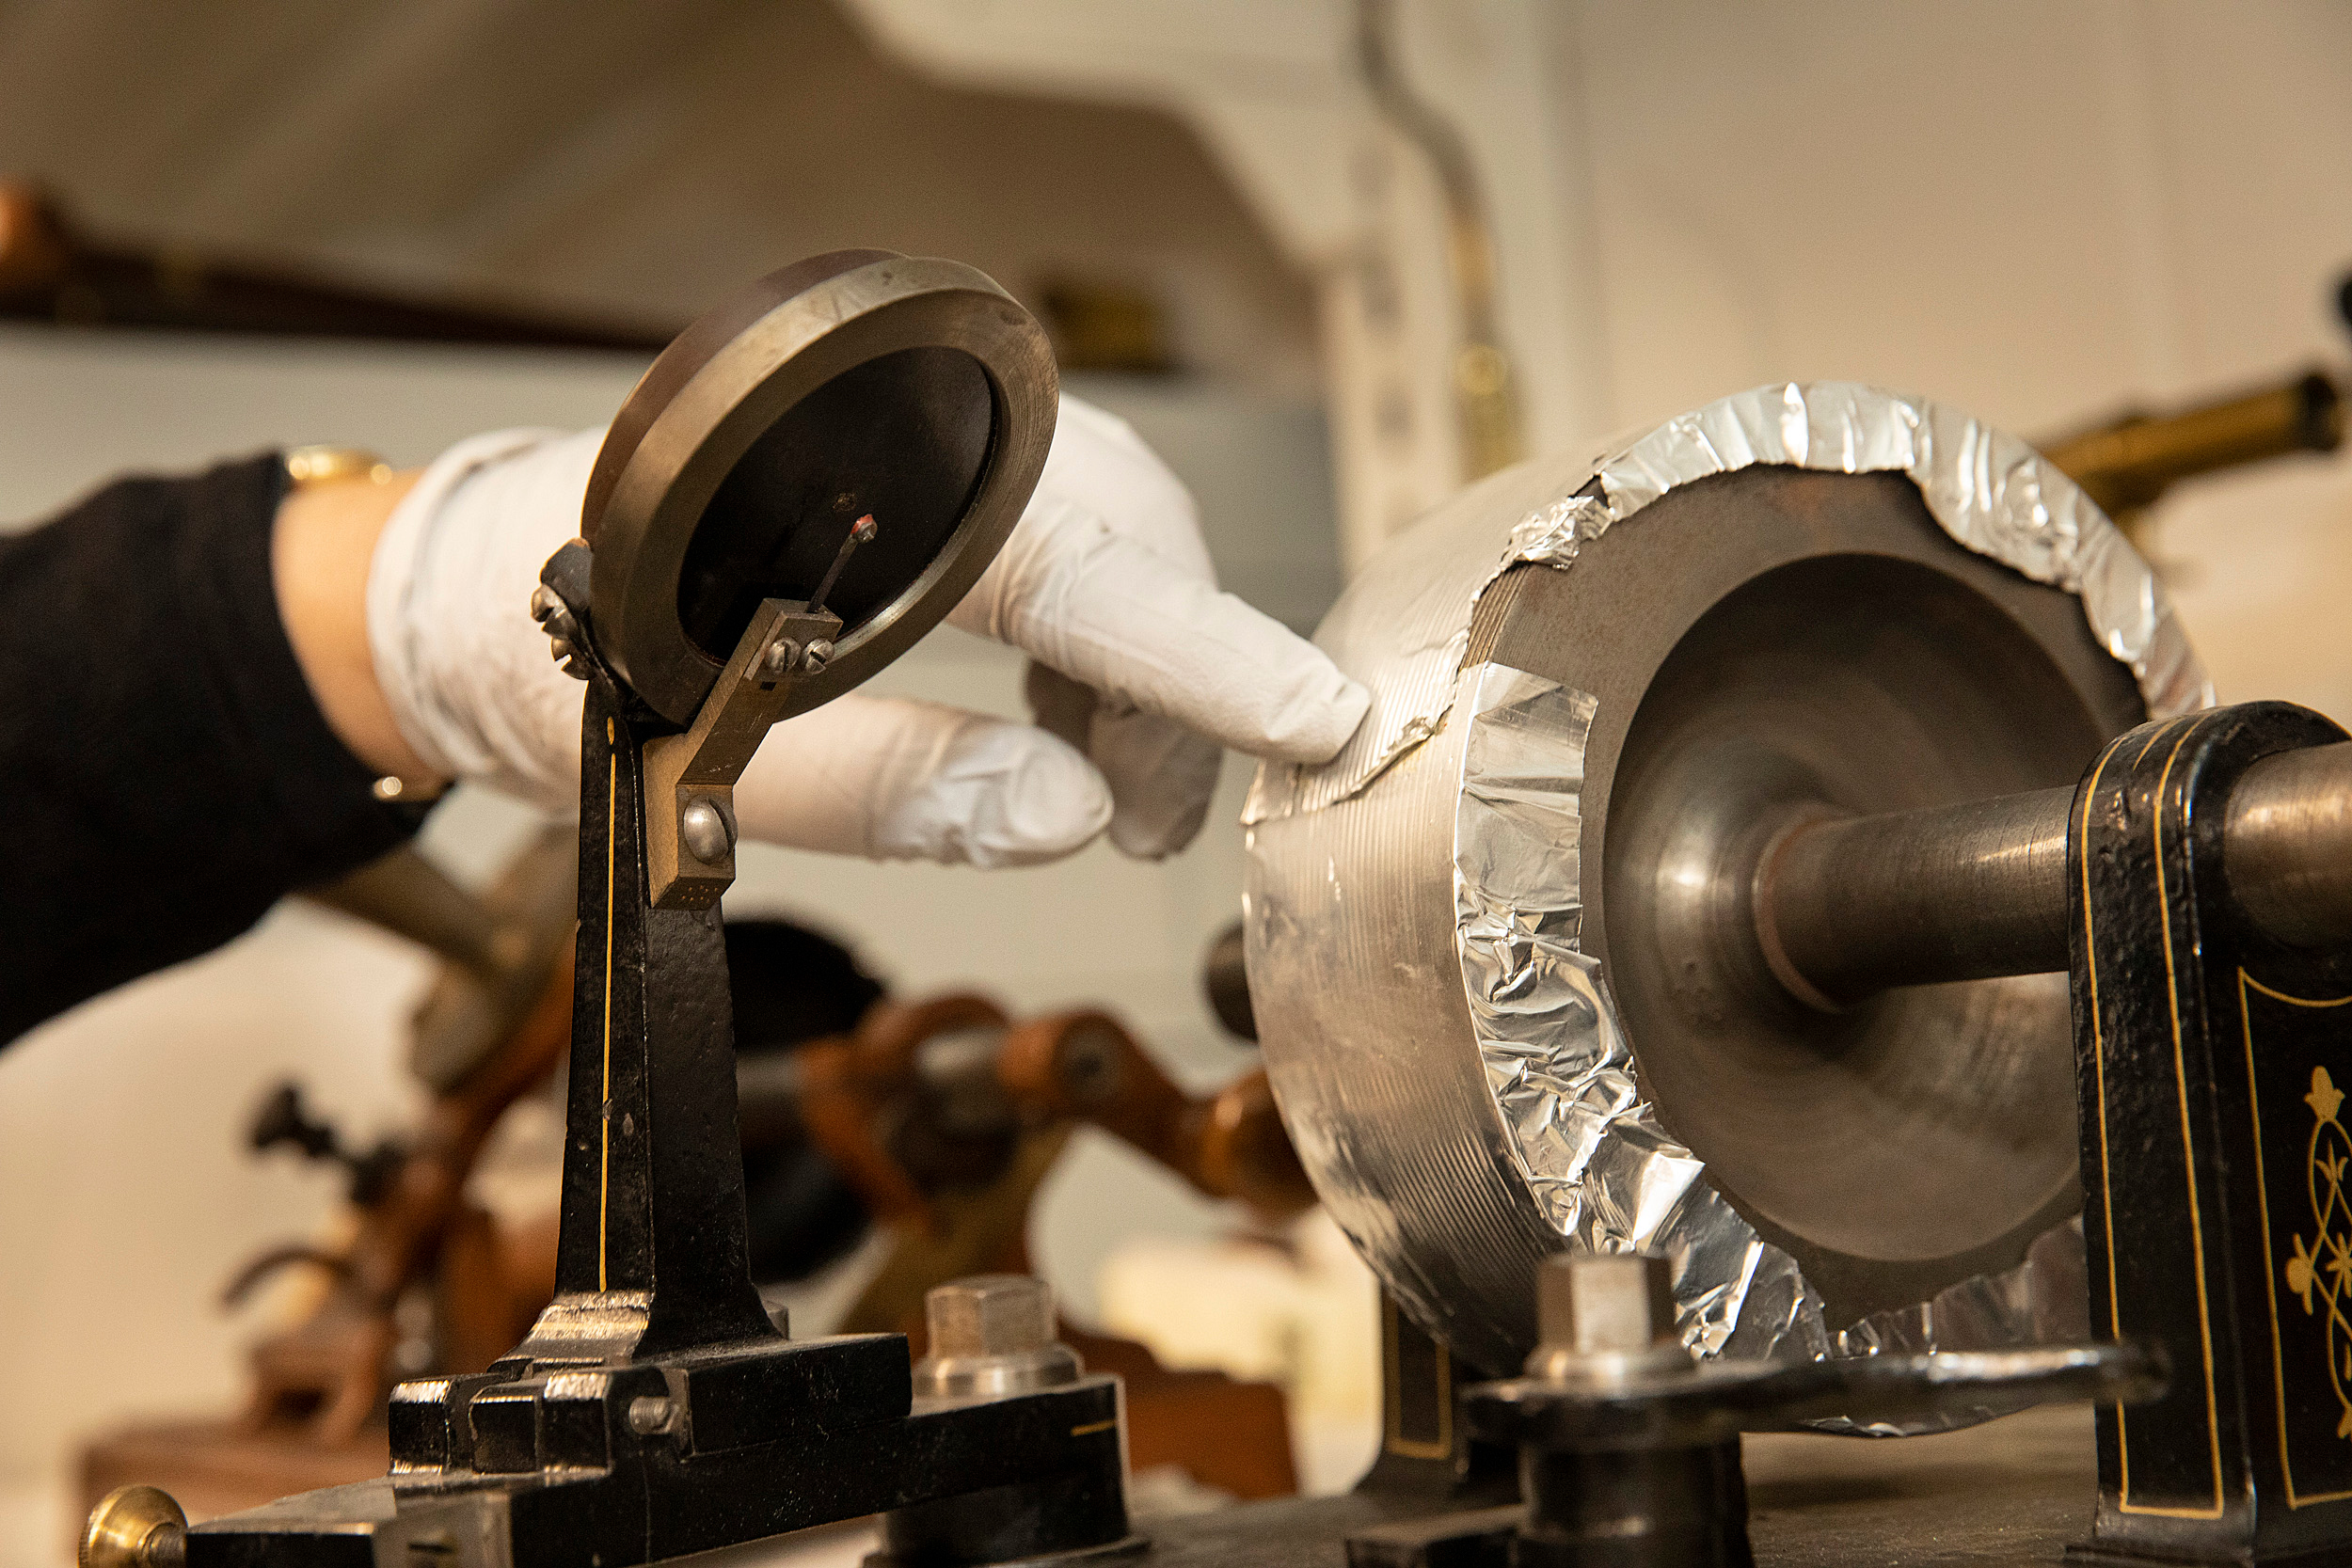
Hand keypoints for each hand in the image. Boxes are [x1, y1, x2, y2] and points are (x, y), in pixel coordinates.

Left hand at [359, 398, 1366, 867]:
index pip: (1074, 569)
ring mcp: (908, 435)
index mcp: (835, 492)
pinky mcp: (915, 467)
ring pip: (1110, 524)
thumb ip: (891, 788)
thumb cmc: (547, 665)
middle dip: (1172, 683)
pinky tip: (1068, 723)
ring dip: (1141, 660)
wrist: (458, 597)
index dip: (1204, 656)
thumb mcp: (700, 765)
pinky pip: (1063, 530)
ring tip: (1113, 792)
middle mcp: (889, 430)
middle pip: (1124, 531)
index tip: (1311, 718)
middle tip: (1151, 825)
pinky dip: (1095, 631)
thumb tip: (1066, 815)